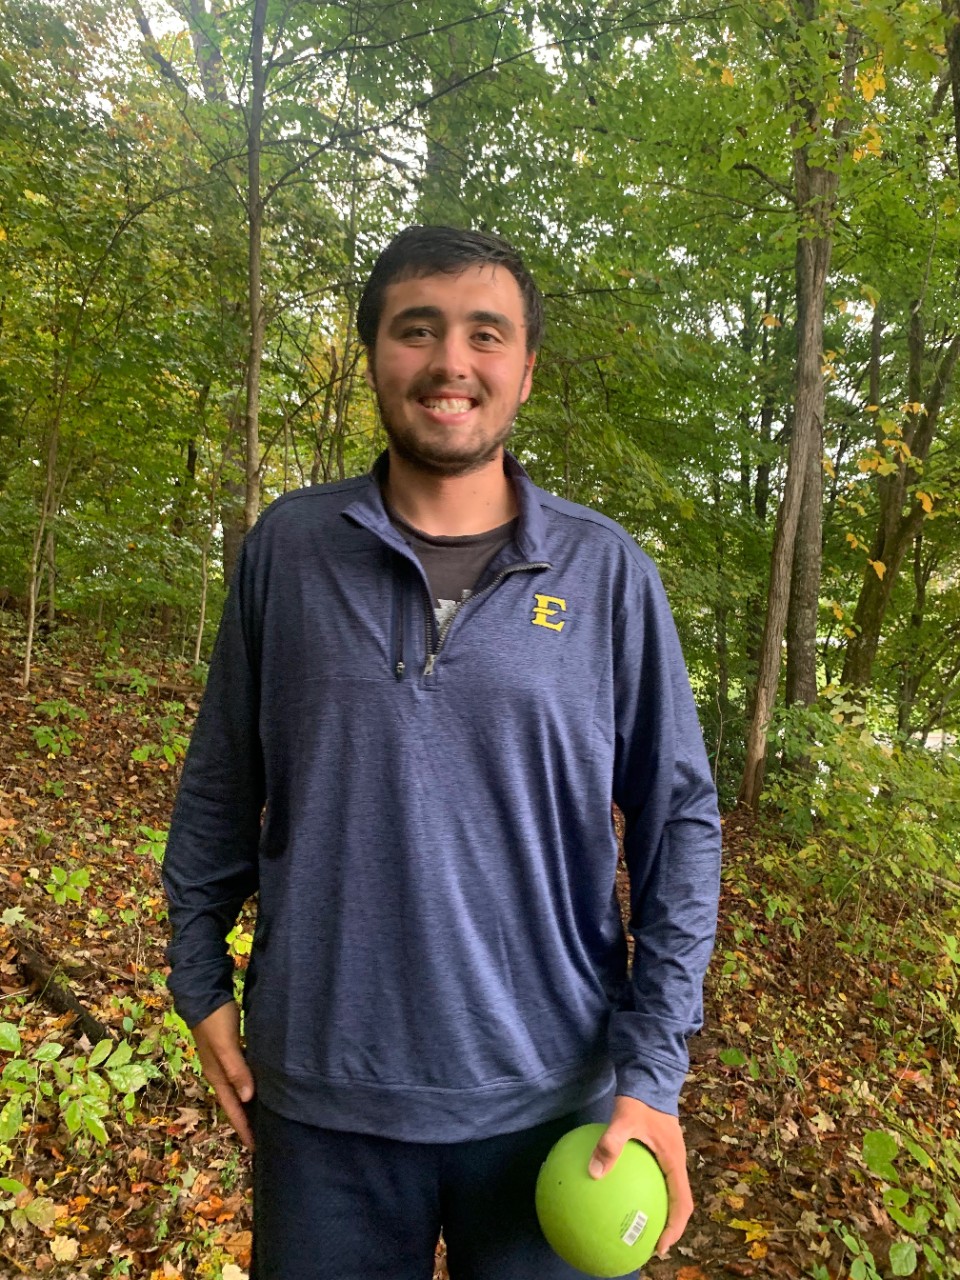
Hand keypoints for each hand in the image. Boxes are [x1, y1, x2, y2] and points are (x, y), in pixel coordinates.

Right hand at [192, 1001, 255, 1148]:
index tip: (255, 1146)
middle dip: (246, 1119)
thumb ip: (236, 1069)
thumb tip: (248, 1097)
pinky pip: (242, 1073)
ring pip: (238, 1087)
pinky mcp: (230, 1048)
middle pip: (234, 1101)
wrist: (202, 993)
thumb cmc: (214, 1019)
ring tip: (265, 1114)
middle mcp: (218, 1071)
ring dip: (249, 1102)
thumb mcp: (225, 1045)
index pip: (231, 1107)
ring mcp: (223, 1060)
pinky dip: (251, 1083)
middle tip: (263, 1136)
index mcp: (216, 1075)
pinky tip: (262, 1083)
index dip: (243, 1127)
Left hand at [588, 1095, 692, 1259]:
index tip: (659, 1247)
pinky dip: (642, 1190)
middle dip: (666, 1226)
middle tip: (646, 1243)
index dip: (674, 1228)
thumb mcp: (623, 1120)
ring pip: (666, 1190)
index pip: (682, 1203)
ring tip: (634, 1224)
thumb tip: (593, 1173)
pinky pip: (652, 1177)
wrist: (649, 1076)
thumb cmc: (640, 1099)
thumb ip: (610, 1144)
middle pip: (676, 1202)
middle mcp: (674, 1162)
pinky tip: (617, 1191)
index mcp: (674, 1161)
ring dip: (656, 1209)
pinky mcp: (656, 1150)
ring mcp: (667, 1156)